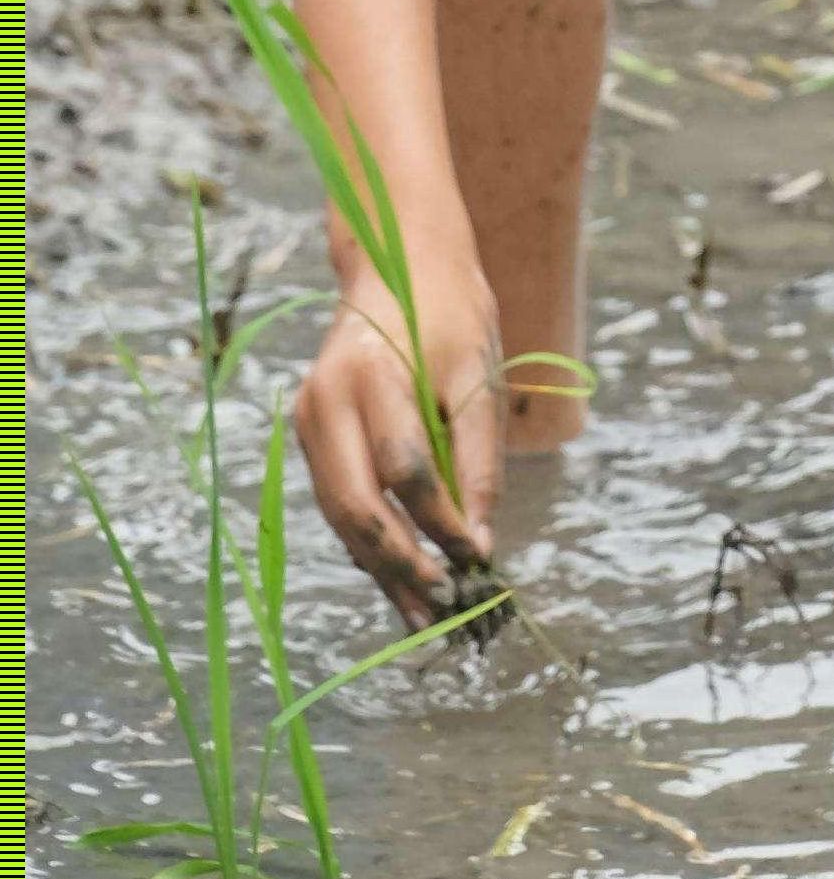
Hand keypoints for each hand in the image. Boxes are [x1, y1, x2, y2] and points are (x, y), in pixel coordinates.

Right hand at [293, 257, 503, 632]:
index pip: (404, 471)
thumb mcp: (479, 377)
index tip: (478, 560)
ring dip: (379, 567)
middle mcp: (325, 400)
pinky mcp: (309, 430)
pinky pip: (336, 498)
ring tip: (420, 615)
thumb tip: (478, 542)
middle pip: (355, 506)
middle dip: (398, 564)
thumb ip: (477, 461)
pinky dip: (366, 539)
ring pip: (338, 513)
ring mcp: (308, 417)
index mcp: (373, 376)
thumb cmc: (452, 316)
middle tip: (440, 610)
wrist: (398, 263)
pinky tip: (399, 574)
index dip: (441, 523)